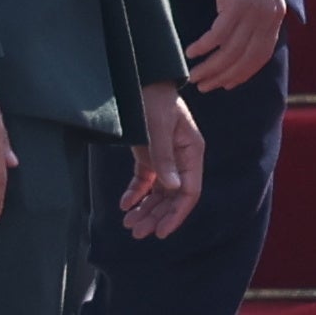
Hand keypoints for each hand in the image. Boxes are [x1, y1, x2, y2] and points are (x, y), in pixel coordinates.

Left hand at [122, 87, 202, 238]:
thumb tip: (173, 188)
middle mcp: (182, 159)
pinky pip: (146, 182)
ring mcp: (166, 158)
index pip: (189, 191)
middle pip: (173, 196)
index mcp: (191, 152)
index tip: (161, 232)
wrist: (140, 81)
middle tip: (136, 233)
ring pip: (160, 192)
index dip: (176, 214)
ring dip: (146, 209)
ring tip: (128, 223)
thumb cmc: (152, 101)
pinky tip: (124, 205)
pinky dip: (135, 194)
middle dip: (156, 216)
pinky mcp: (150, 155)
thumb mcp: (157, 129)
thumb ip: (164, 158)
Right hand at [187, 0, 286, 90]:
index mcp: (275, 18)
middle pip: (245, 58)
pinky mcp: (237, 4)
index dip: (243, 74)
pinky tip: (191, 52)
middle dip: (223, 76)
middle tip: (204, 86)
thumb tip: (238, 41)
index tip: (226, 85)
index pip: (261, 56)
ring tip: (194, 75)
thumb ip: (255, 17)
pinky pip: (218, 34)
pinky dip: (204, 47)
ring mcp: (254, 12)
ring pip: (230, 51)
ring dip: (210, 67)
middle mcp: (268, 18)